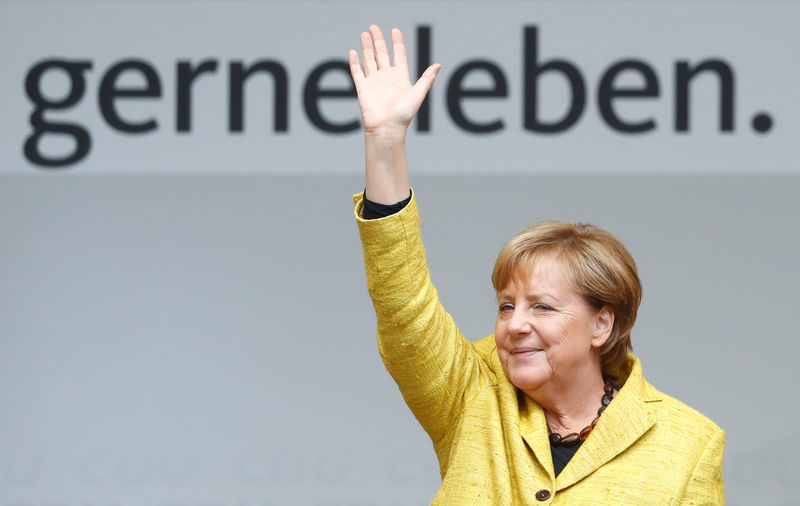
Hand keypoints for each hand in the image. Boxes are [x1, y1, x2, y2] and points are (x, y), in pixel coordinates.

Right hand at [349, 25, 440, 139]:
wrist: (387, 129)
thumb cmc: (404, 115)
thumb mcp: (418, 94)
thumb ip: (427, 78)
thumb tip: (438, 65)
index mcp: (400, 77)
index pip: (398, 55)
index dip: (397, 42)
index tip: (395, 30)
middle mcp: (387, 78)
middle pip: (381, 54)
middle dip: (378, 40)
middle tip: (373, 27)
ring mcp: (374, 82)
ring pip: (369, 60)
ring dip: (366, 47)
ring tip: (364, 34)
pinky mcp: (363, 88)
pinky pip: (357, 72)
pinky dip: (354, 62)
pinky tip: (353, 51)